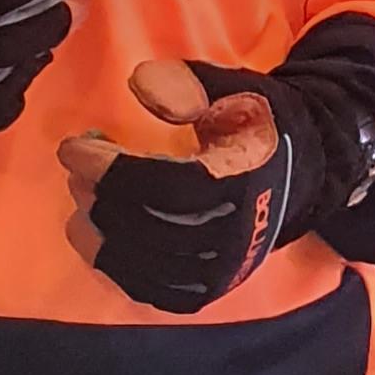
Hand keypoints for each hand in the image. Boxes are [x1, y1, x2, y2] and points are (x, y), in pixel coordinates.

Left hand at [59, 59, 300, 312]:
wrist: (301, 172)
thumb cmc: (253, 125)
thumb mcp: (228, 89)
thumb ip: (186, 83)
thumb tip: (139, 85)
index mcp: (244, 180)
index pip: (167, 185)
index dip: (113, 169)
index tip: (74, 148)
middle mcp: (237, 234)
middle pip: (151, 226)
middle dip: (102, 198)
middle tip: (76, 172)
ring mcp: (223, 269)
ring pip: (147, 265)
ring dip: (101, 234)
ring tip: (81, 202)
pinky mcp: (209, 289)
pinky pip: (153, 291)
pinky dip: (117, 268)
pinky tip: (95, 239)